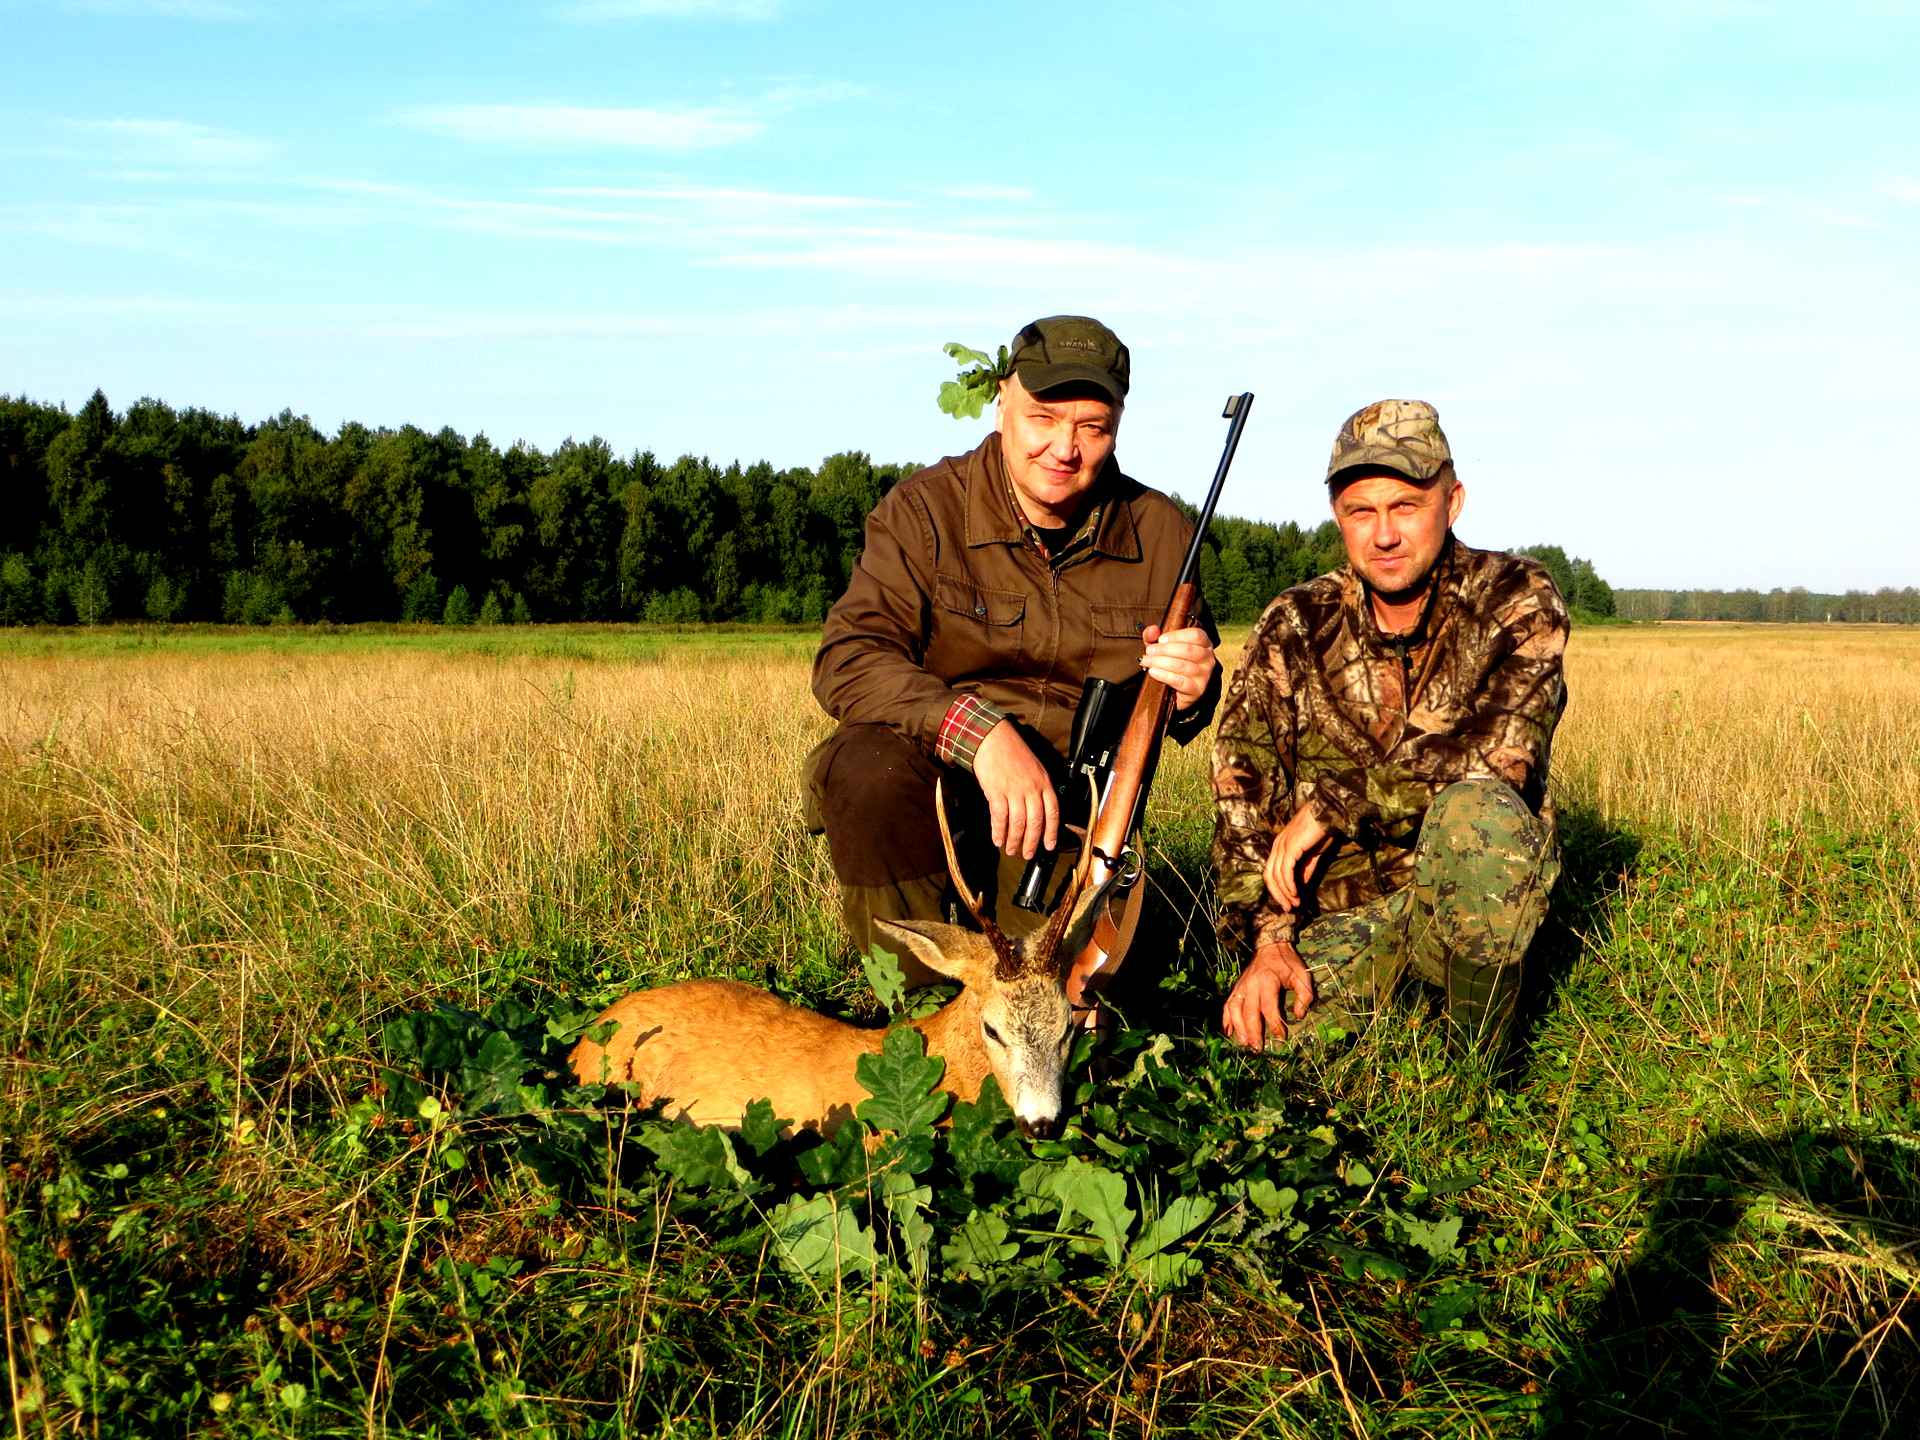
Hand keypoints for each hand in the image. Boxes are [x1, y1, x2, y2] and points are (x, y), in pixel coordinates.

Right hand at [971, 719, 1058, 859]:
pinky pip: (999, 817)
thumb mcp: (1035, 768)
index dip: (1052, 832)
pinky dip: (998, 831)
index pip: (1053, 812)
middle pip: (1035, 822)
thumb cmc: (1013, 752)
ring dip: (1014, 840)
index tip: (1049, 846)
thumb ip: (1039, 788)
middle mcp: (1032, 788)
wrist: (992, 738)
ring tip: (1011, 850)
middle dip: (1031, 842)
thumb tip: (1039, 811)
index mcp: (1044, 783)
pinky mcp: (996, 791)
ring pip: (1018, 823)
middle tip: (1027, 854)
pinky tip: (997, 839)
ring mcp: (1014, 790)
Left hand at [1139, 624, 1216, 711]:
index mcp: (1204, 644)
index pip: (1196, 635)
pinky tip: (1154, 672)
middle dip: (1165, 650)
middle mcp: (1207, 658)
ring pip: (1183, 666)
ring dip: (1161, 662)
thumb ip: (1155, 637)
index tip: (1160, 639)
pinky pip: (1180, 681)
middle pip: (1188, 650)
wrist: (1178, 691)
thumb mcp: (1162, 648)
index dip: (1177, 635)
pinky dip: (1164, 675)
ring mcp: (1204, 675)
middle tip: (1149, 651)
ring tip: (1147, 661)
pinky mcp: (1197, 689)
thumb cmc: (1173, 665)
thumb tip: (1152, 630)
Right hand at [1222, 941, 1314, 1049]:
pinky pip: (1227, 1005)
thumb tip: (1298, 1015)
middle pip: (1249, 1011)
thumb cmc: (1288, 963)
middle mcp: (1251, 984)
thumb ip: (1304, 995)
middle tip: (1258, 1048)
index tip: (1282, 1037)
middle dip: (1253, 1031)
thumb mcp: (1302, 975)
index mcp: (1267, 980)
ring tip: (1244, 1043)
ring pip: (1234, 1009)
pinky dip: (1226, 1019)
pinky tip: (1228, 1032)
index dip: (1275, 1023)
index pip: (1269, 1006)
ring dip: (1238, 1028)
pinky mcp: (1236, 988)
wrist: (1270, 947)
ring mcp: (1241, 986)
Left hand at [1264, 801, 1330, 911]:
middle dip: (1278, 894)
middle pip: (1269, 875)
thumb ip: (1306, 870)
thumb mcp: (1313, 854)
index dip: (1278, 888)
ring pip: (1276, 875)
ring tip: (1294, 904)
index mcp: (1280, 845)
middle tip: (1288, 908)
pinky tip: (1296, 894)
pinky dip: (1289, 884)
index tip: (1288, 902)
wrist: (1330, 812)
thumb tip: (1301, 887)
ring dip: (1285, 892)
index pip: (1272, 871)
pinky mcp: (1290, 847)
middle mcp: (1278, 845)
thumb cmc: (1323, 830)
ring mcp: (1282, 845)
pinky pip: (1286, 871)